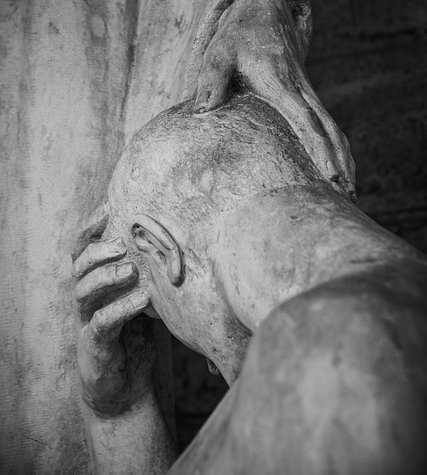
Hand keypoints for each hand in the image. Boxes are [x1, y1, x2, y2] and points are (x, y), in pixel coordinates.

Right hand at [72, 222, 153, 416]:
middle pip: (79, 264)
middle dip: (99, 249)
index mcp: (96, 280)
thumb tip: (179, 237)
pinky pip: (103, 322)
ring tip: (131, 269)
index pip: (83, 246)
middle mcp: (87, 296)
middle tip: (123, 243)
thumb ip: (151, 271)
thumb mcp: (145, 296)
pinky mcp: (94, 344)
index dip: (91, 226)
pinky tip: (142, 299)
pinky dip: (121, 308)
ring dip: (107, 276)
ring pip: (84, 290)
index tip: (109, 208)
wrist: (127, 386)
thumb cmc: (138, 333)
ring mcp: (87, 320)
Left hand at [194, 0, 355, 199]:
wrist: (262, 10)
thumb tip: (202, 113)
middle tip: (349, 196)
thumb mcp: (218, 54)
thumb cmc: (237, 35)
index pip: (308, 121)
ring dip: (343, 156)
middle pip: (330, 130)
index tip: (331, 175)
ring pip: (333, 128)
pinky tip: (337, 165)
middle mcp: (301, 89)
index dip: (321, 149)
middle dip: (341, 162)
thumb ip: (211, 82)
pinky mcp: (305, 95)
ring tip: (350, 190)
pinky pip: (326, 123)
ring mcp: (307, 92)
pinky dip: (335, 145)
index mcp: (281, 82)